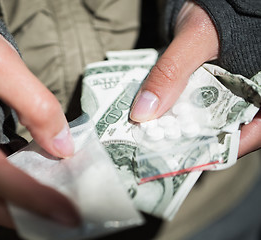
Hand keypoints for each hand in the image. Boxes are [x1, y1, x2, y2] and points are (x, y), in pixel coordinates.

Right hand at [0, 32, 78, 227]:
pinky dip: (15, 187)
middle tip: (68, 217)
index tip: (69, 213)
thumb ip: (36, 105)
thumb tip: (62, 148)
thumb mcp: (3, 65)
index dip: (33, 198)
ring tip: (59, 201)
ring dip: (23, 204)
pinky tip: (40, 179)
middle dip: (29, 214)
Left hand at [130, 1, 259, 156]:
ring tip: (155, 138)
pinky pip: (196, 107)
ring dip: (182, 129)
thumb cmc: (218, 11)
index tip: (186, 161)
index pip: (251, 134)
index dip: (220, 151)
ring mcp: (230, 94)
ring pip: (209, 121)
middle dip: (193, 142)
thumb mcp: (196, 38)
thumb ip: (172, 72)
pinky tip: (158, 118)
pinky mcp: (211, 88)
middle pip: (225, 131)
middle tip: (160, 152)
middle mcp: (251, 96)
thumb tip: (143, 114)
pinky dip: (178, 113)